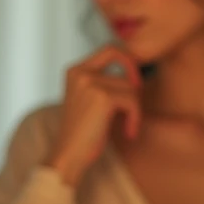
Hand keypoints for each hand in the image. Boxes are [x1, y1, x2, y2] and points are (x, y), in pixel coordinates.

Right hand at [49, 45, 142, 186]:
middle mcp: (79, 72)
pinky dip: (135, 118)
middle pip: (124, 64)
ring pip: (131, 86)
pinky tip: (129, 132)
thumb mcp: (90, 100)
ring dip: (134, 109)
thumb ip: (104, 81)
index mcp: (75, 70)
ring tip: (128, 126)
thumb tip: (135, 69)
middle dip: (134, 85)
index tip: (135, 82)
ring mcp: (90, 83)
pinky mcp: (102, 97)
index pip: (110, 48)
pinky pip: (132, 101)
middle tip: (134, 107)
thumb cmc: (83, 132)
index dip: (128, 60)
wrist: (68, 156)